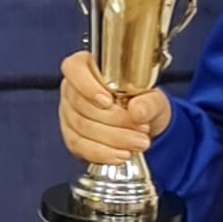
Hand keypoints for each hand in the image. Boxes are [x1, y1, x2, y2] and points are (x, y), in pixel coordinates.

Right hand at [58, 51, 171, 165]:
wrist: (144, 125)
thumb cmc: (143, 102)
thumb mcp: (153, 98)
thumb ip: (149, 102)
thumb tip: (137, 110)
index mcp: (88, 67)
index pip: (74, 68)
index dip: (88, 86)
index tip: (108, 101)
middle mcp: (73, 89)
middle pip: (82, 104)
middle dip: (115, 120)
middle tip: (141, 128)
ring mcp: (69, 113)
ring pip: (82, 127)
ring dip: (113, 139)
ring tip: (139, 142)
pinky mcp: (72, 136)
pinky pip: (80, 146)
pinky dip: (103, 153)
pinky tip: (121, 154)